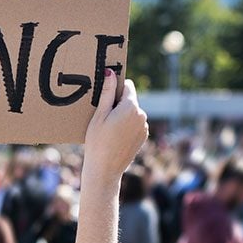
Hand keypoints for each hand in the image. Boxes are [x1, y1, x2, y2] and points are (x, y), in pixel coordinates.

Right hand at [83, 70, 147, 184]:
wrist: (105, 170)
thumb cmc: (98, 142)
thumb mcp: (99, 115)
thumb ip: (107, 93)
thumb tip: (110, 73)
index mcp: (131, 107)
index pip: (127, 85)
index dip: (115, 88)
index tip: (105, 97)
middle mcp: (142, 115)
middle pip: (129, 100)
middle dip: (118, 103)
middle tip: (102, 117)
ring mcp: (144, 127)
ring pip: (132, 113)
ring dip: (122, 115)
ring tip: (108, 129)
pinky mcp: (143, 137)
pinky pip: (135, 124)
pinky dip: (126, 126)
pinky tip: (114, 137)